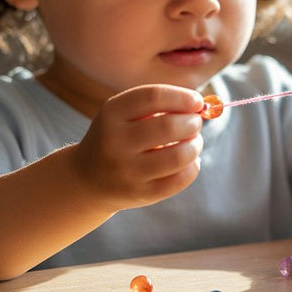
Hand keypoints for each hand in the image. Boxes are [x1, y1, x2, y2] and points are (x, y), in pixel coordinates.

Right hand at [72, 85, 204, 208]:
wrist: (88, 179)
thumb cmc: (119, 137)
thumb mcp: (125, 114)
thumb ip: (159, 105)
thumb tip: (203, 106)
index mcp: (112, 114)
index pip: (154, 97)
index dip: (182, 97)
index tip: (197, 101)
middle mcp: (115, 142)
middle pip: (168, 126)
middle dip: (192, 122)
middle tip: (194, 123)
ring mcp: (127, 171)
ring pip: (178, 156)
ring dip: (195, 145)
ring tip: (193, 142)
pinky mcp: (141, 194)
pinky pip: (179, 180)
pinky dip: (192, 167)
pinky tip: (188, 161)